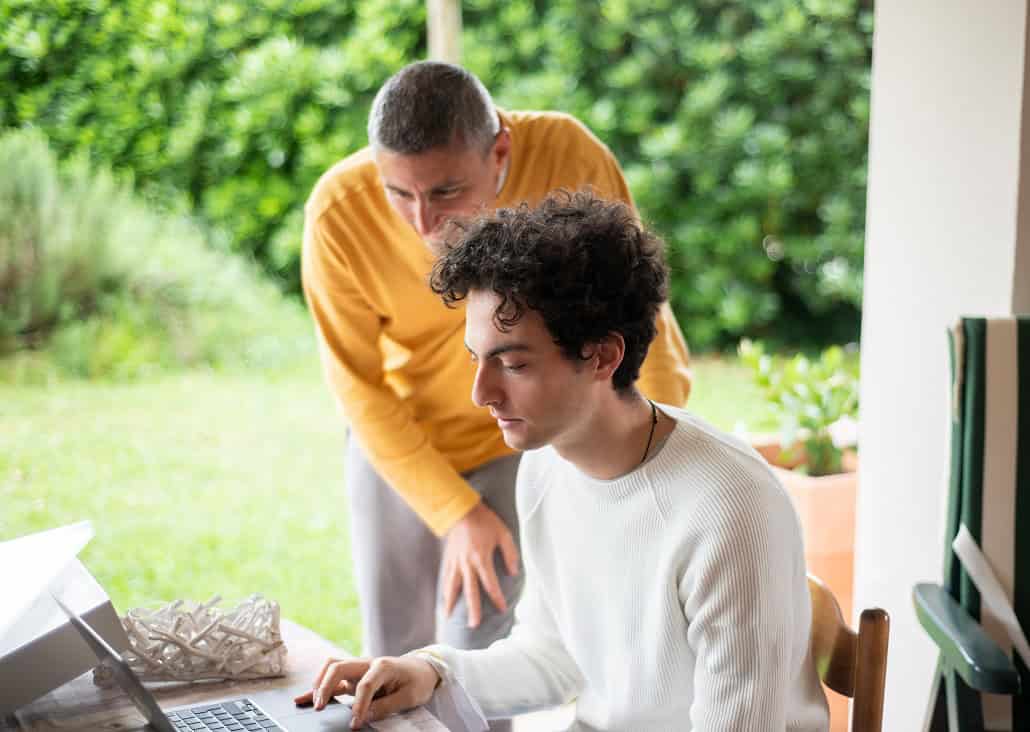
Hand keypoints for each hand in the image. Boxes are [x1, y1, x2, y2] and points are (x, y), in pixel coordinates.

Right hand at [293, 656, 439, 728]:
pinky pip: (332, 679)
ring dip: (320, 683)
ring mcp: (359, 669)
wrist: (422, 669)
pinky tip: (302, 699)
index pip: (366, 684)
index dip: (359, 705)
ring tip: (315, 704)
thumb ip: (386, 706)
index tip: (355, 724)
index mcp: (383, 666)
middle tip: (320, 708)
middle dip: (326, 686)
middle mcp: (367, 663)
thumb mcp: (409, 697)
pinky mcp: (354, 677)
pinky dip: (317, 687)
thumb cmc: (417, 681)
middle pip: (339, 666)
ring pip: (332, 667)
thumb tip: (365, 716)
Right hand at [441, 501, 519, 627]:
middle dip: (473, 609)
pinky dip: (445, 590)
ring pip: (452, 587)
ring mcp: (455, 561)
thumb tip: (514, 573)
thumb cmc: (486, 521)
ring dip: (452, 603)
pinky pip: (446, 578)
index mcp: (481, 557)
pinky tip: (445, 600)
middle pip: (470, 590)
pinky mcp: (449, 558)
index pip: (490, 583)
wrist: (462, 509)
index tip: (502, 609)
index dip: (497, 598)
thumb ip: (510, 554)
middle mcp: (466, 563)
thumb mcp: (504, 534)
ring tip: (449, 618)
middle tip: (474, 625)